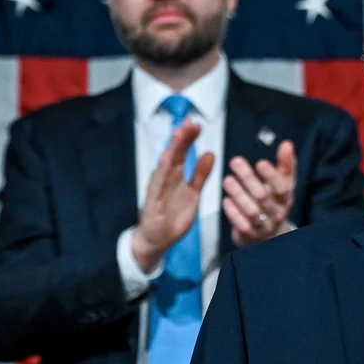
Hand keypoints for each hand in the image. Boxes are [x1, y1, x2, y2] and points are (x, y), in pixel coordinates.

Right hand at [131, 122, 215, 271]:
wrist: (157, 239)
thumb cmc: (172, 215)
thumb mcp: (193, 193)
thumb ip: (200, 174)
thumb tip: (210, 154)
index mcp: (175, 175)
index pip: (182, 152)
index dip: (188, 138)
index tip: (196, 125)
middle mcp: (165, 178)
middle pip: (173, 154)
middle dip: (181, 138)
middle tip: (189, 124)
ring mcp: (157, 189)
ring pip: (165, 166)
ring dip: (171, 150)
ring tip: (179, 135)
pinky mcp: (152, 202)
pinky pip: (157, 186)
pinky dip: (161, 173)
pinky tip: (166, 161)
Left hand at [222, 139, 296, 246]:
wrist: (271, 236)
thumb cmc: (275, 203)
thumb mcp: (283, 184)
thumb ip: (286, 164)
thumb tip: (287, 144)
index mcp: (286, 198)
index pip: (283, 187)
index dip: (272, 175)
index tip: (260, 162)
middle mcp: (277, 212)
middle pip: (264, 196)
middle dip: (249, 178)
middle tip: (235, 161)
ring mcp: (264, 226)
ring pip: (252, 211)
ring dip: (239, 194)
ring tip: (227, 180)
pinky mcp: (250, 236)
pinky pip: (241, 225)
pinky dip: (233, 213)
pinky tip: (226, 201)